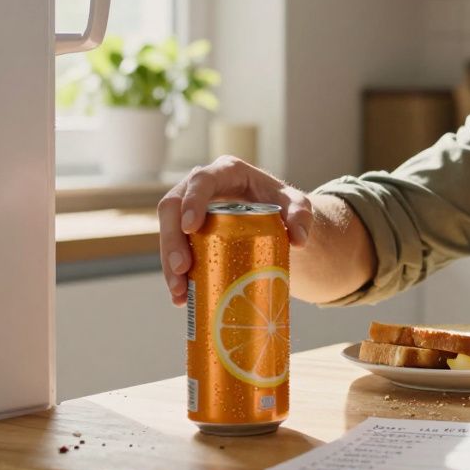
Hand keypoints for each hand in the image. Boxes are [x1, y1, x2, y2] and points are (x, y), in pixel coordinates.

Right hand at [158, 155, 314, 306]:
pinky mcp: (187, 231)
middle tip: (182, 269)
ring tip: (180, 292)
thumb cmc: (283, 204)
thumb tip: (299, 240)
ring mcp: (190, 208)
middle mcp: (201, 186)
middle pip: (173, 207)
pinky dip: (176, 275)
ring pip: (167, 231)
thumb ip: (302, 216)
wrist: (275, 219)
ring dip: (169, 263)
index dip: (191, 201)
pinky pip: (174, 249)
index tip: (190, 227)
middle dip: (172, 240)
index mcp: (226, 172)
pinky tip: (182, 297)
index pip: (202, 181)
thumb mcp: (297, 205)